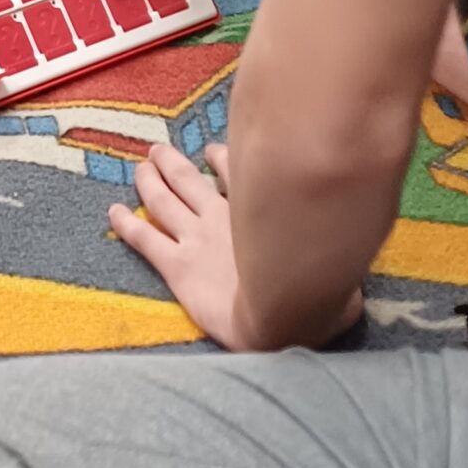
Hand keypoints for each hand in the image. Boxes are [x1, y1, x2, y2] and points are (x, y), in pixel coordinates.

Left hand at [110, 142, 361, 350]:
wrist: (283, 317)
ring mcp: (196, 240)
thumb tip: (354, 272)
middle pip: (189, 181)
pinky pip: (145, 240)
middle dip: (173, 164)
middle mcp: (221, 218)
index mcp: (257, 211)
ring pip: (163, 201)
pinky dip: (127, 224)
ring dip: (149, 183)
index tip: (212, 152)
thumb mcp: (334, 266)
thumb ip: (337, 260)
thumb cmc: (315, 290)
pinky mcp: (177, 266)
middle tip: (158, 150)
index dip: (221, 162)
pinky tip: (113, 212)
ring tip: (138, 167)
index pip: (235, 176)